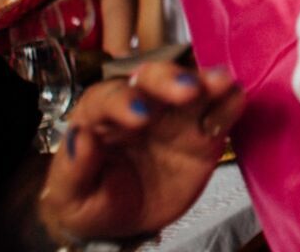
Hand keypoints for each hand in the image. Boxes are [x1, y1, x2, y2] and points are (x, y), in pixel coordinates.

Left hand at [37, 61, 242, 242]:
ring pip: (193, 83)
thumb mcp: (70, 196)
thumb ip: (74, 168)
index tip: (139, 117)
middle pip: (153, 77)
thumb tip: (79, 138)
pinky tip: (226, 117)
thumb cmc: (93, 200)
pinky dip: (229, 105)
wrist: (127, 222)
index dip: (124, 102)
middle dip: (169, 79)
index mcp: (101, 114)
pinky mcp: (205, 132)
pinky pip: (223, 108)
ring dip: (208, 80)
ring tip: (221, 84)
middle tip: (186, 91)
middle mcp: (142, 103)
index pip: (108, 97)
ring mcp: (176, 115)